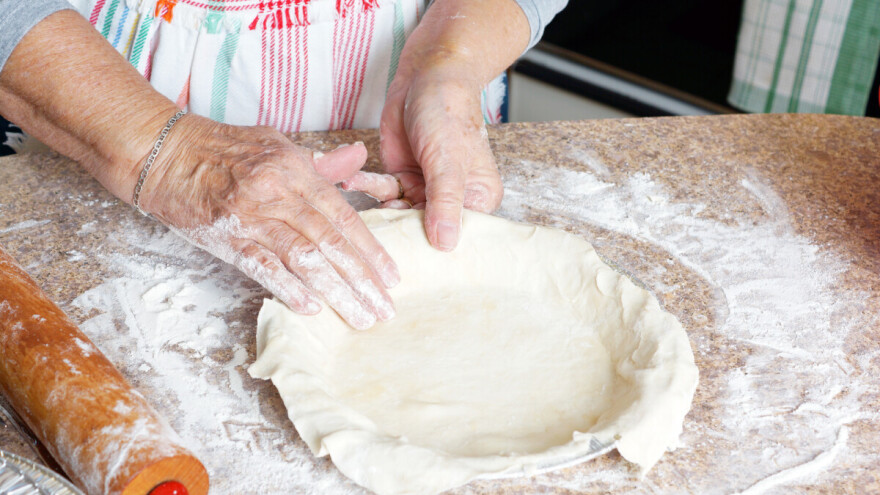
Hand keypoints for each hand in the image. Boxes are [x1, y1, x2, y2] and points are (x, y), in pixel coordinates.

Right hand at [137, 115, 399, 329]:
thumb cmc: (224, 150)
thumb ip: (319, 163)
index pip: (343, 216)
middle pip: (329, 242)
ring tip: (360, 317)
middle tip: (385, 310)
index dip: (371, 250)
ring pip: (303, 257)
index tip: (391, 278)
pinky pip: (262, 265)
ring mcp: (250, 214)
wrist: (165, 152)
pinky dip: (288, 287)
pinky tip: (312, 308)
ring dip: (336, 291)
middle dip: (361, 280)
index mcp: (295, 169)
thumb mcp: (276, 146)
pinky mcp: (224, 235)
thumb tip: (357, 157)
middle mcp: (277, 191)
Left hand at [372, 64, 502, 250]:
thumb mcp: (447, 161)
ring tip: (360, 209)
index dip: (437, 248)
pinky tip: (352, 181)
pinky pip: (383, 191)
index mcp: (478, 198)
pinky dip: (367, 186)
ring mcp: (425, 189)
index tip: (413, 261)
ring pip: (401, 213)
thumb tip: (446, 246)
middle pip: (427, 229)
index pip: (459, 234)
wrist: (427, 75)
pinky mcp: (401, 177)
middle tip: (375, 241)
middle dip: (402, 232)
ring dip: (380, 208)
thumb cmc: (449, 112)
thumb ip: (444, 203)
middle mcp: (452, 199)